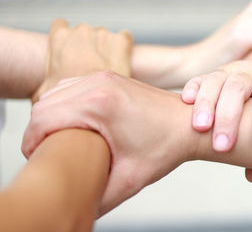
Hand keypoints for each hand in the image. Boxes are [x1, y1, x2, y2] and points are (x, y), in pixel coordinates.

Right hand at [23, 71, 193, 215]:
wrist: (189, 124)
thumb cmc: (166, 147)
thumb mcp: (130, 178)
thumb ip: (97, 197)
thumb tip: (76, 207)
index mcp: (99, 103)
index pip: (42, 119)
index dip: (31, 144)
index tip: (38, 161)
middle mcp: (98, 83)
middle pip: (43, 104)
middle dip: (37, 131)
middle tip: (47, 154)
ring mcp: (104, 76)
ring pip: (54, 93)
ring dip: (49, 116)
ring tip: (57, 139)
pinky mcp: (109, 77)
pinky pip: (71, 86)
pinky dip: (63, 103)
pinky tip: (73, 123)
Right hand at [31, 19, 132, 101]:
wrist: (97, 99)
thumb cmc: (69, 98)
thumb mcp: (43, 93)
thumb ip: (41, 86)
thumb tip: (37, 101)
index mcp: (59, 36)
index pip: (60, 26)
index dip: (66, 40)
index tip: (71, 53)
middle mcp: (81, 30)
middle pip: (85, 32)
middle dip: (87, 45)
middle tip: (90, 67)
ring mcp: (103, 33)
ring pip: (105, 36)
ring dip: (106, 48)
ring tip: (105, 68)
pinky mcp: (121, 40)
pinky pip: (124, 38)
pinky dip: (123, 48)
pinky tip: (121, 62)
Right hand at [182, 58, 251, 181]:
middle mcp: (249, 74)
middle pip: (238, 89)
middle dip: (228, 118)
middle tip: (222, 146)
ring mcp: (229, 71)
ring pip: (215, 82)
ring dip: (206, 105)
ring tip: (200, 128)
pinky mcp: (212, 74)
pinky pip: (199, 79)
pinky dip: (192, 89)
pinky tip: (185, 102)